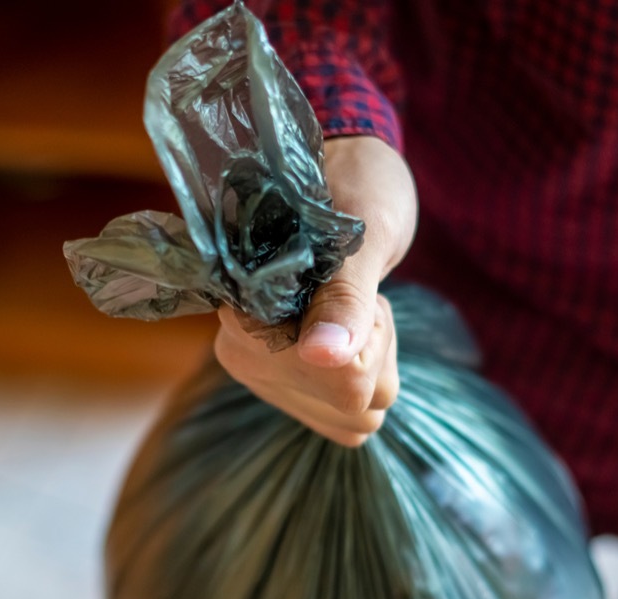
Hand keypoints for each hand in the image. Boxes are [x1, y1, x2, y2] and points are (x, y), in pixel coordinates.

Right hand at [214, 135, 417, 445]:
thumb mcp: (363, 232)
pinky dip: (369, 368)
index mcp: (245, 321)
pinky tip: (352, 322)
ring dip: (373, 355)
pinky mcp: (292, 381)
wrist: (345, 164)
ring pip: (357, 415)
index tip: (354, 277)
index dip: (368, 334)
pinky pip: (353, 411)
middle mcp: (244, 356)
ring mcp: (268, 374)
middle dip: (373, 348)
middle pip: (351, 407)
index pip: (340, 383)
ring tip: (353, 297)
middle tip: (357, 286)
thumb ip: (344, 296)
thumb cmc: (356, 184)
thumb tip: (322, 357)